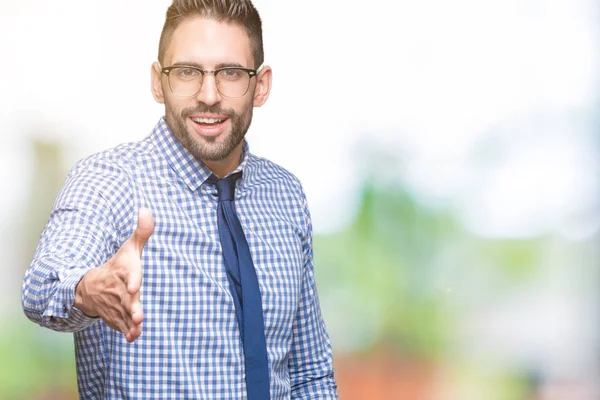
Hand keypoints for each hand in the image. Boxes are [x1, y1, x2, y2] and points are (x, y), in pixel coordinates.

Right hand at [75, 208, 153, 342]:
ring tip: (137, 328)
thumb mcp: (130, 248)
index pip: (129, 275)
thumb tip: (146, 210)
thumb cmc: (118, 265)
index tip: (134, 287)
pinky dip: (126, 332)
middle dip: (133, 308)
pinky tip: (132, 337)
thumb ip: (142, 232)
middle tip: (139, 315)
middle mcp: (118, 290)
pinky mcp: (116, 317)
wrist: (90, 286)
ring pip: (124, 315)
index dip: (132, 280)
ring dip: (130, 323)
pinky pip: (120, 325)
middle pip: (127, 300)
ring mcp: (116, 305)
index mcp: (123, 272)